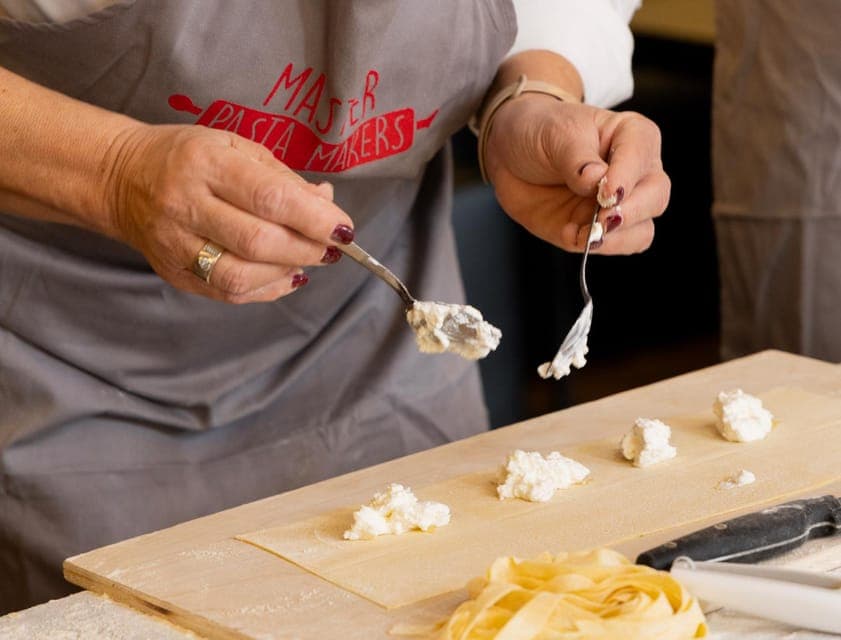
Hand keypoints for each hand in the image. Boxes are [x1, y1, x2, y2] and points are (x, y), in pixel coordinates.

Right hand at [102, 123, 353, 302]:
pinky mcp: (174, 273)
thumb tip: (326, 202)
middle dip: (307, 249)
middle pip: (258, 242)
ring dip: (287, 272)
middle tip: (331, 246)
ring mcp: (175, 244)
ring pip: (241, 275)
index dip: (314, 218)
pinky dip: (267, 289)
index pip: (269, 197)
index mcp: (205, 163)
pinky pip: (228, 293)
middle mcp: (185, 205)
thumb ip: (282, 176)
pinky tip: (286, 275)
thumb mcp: (234, 146)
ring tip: (308, 260)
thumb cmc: (186, 156)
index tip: (343, 228)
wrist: (120, 177)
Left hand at [484, 93, 669, 254]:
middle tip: (601, 219)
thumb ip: (578, 158)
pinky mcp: (597, 229)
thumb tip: (597, 180)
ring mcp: (617, 205)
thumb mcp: (555, 133)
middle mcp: (634, 173)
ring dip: (616, 239)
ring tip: (587, 233)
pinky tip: (569, 233)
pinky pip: (609, 246)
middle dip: (629, 213)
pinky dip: (592, 246)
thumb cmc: (540, 130)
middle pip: (655, 199)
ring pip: (641, 232)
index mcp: (633, 137)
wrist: (509, 152)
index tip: (603, 192)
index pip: (643, 160)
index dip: (625, 179)